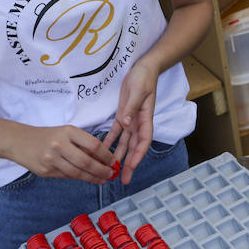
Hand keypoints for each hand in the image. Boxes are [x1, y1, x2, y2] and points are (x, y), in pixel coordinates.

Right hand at [10, 124, 117, 183]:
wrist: (20, 141)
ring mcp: (51, 159)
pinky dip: (79, 178)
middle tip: (110, 174)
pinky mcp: (46, 171)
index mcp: (68, 131)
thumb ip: (82, 144)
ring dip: (92, 178)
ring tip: (102, 179)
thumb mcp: (66, 132)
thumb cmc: (47, 136)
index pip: (93, 144)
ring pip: (77, 172)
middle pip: (86, 161)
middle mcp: (59, 144)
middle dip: (101, 170)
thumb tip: (103, 157)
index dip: (106, 155)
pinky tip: (87, 178)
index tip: (113, 161)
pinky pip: (67, 176)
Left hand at [105, 58, 158, 184]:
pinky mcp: (123, 115)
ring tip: (112, 172)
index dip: (138, 155)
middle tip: (124, 180)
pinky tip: (103, 151)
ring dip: (119, 156)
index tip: (131, 166)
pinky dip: (110, 142)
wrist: (143, 68)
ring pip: (125, 143)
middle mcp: (138, 123)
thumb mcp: (137, 91)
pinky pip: (116, 132)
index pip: (143, 141)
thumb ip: (131, 108)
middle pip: (134, 147)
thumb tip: (126, 125)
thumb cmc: (143, 78)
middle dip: (129, 163)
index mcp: (145, 119)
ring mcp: (131, 120)